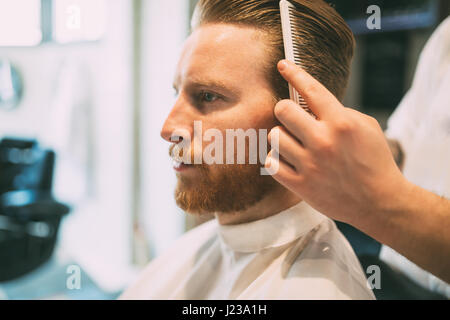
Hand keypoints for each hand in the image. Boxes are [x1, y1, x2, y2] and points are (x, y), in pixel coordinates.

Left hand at [266, 60, 409, 227]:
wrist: (380, 202)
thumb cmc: (375, 161)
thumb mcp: (366, 127)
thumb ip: (339, 112)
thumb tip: (311, 104)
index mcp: (341, 122)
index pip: (311, 89)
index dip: (294, 72)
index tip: (282, 64)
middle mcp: (322, 141)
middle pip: (282, 110)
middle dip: (285, 110)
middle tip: (293, 118)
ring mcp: (310, 164)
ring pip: (274, 136)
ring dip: (282, 137)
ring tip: (294, 143)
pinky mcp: (301, 186)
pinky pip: (271, 163)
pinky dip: (276, 160)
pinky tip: (288, 160)